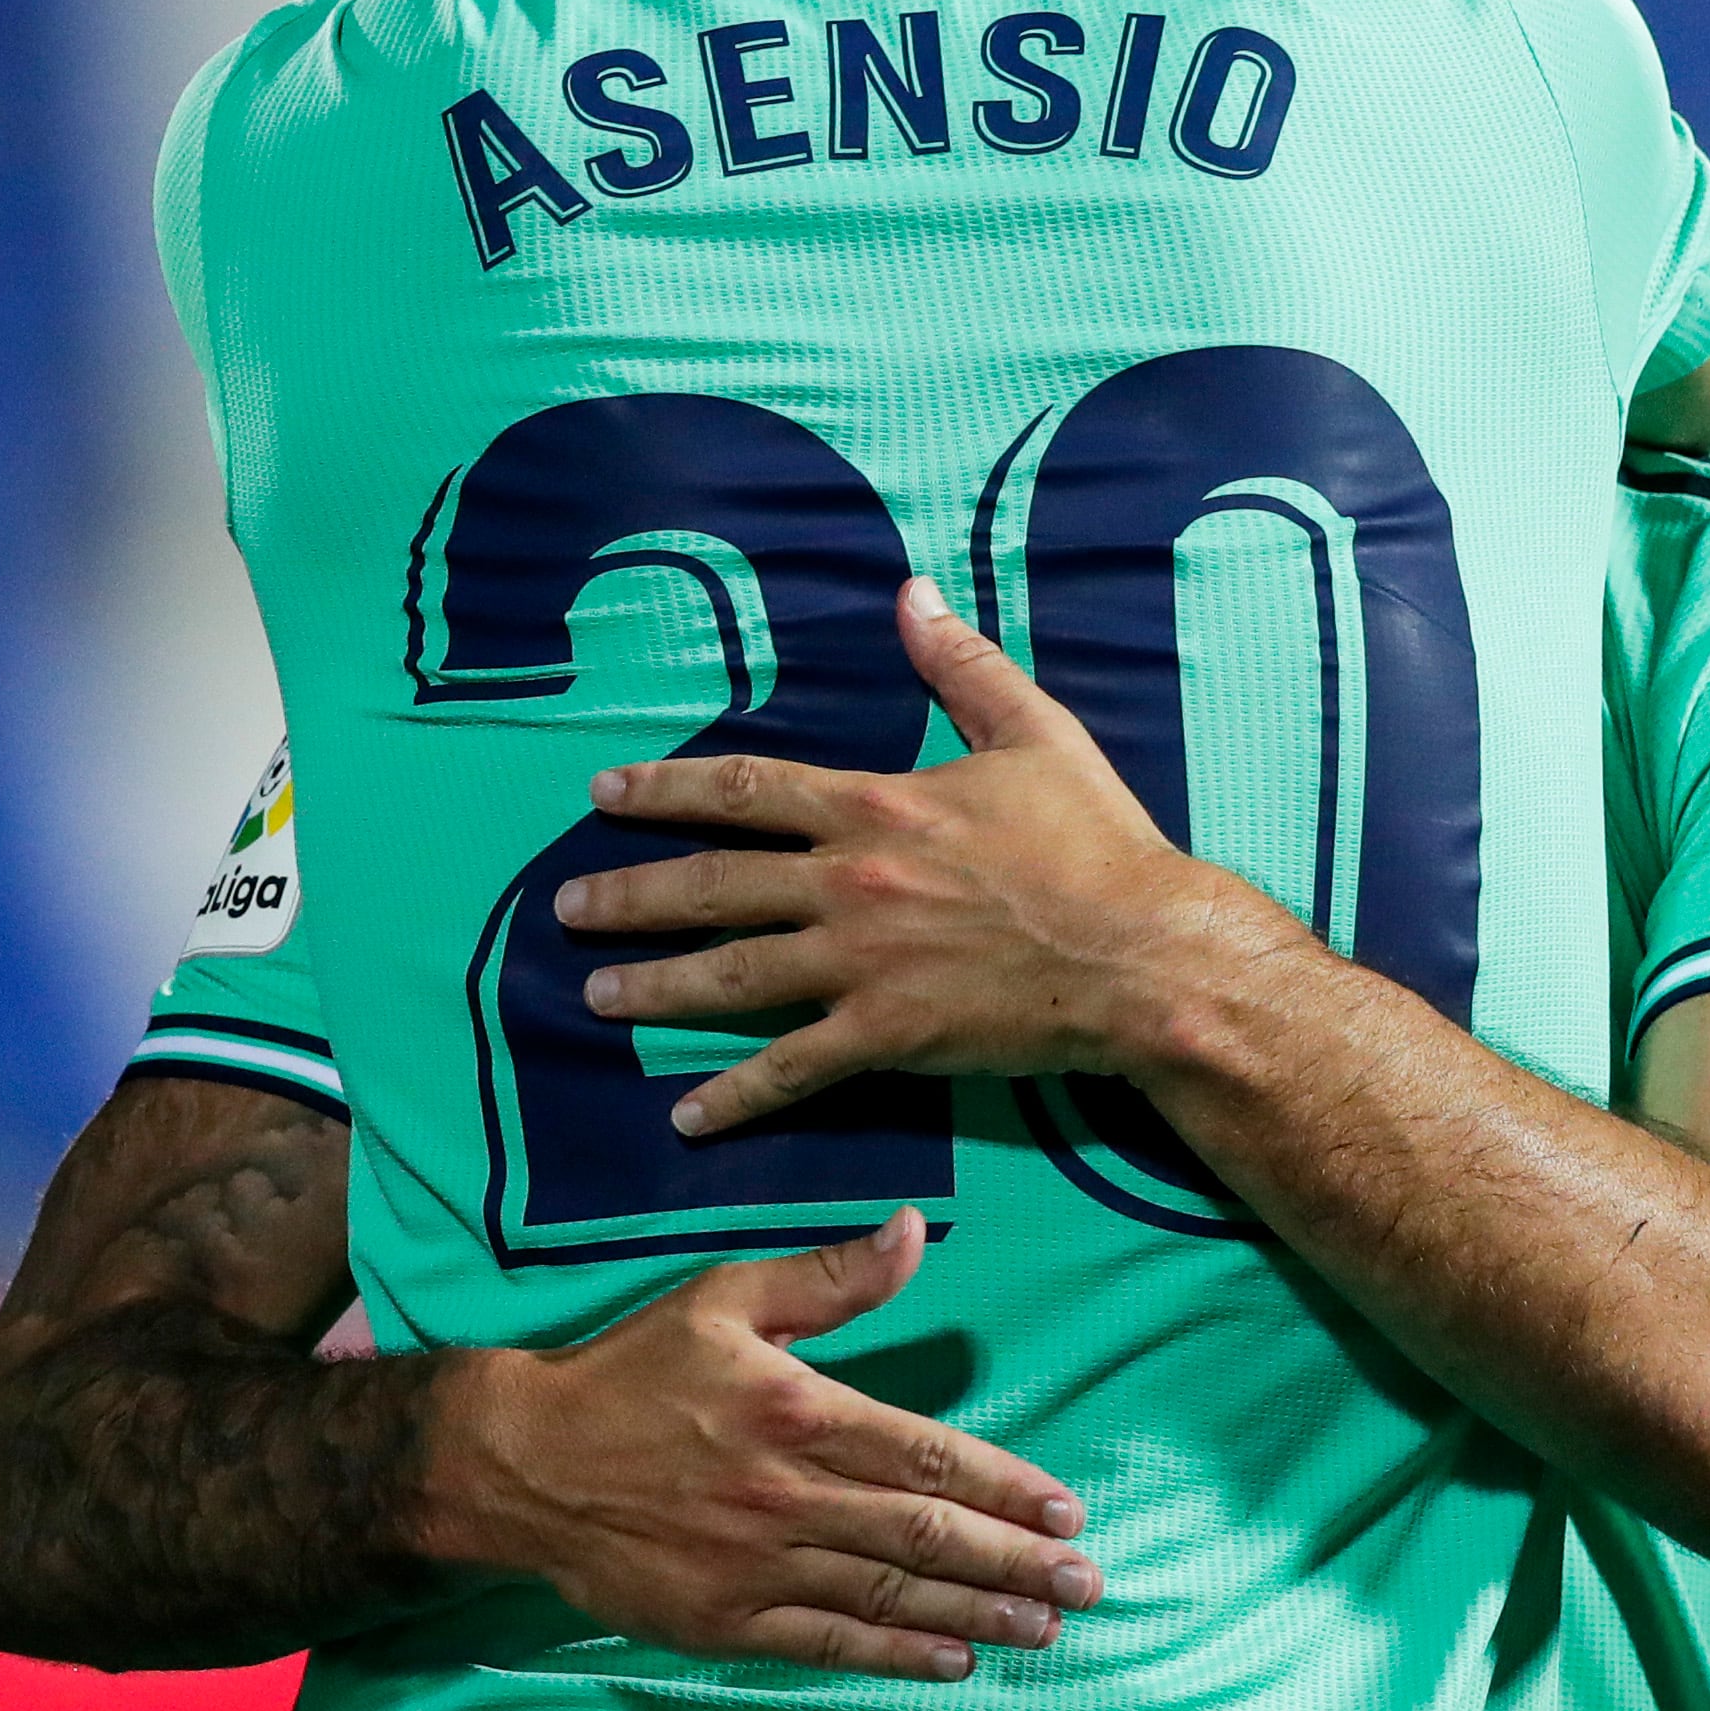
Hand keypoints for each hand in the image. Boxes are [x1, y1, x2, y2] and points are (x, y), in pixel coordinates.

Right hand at [421, 1209, 1096, 1681]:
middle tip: (1085, 1582)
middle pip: (923, 1536)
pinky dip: (894, 1653)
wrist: (520, 1463)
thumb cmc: (632, 1371)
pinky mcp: (722, 1622)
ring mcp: (755, 1568)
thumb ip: (829, 1276)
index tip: (1066, 1509)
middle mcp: (786, 1498)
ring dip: (975, 1614)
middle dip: (1014, 1562)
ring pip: (887, 1596)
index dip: (1004, 1486)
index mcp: (798, 1414)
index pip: (925, 1457)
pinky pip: (825, 1643)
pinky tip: (954, 1658)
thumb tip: (914, 1230)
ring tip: (1043, 1627)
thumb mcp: (727, 1297)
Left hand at [563, 578, 1301, 1134]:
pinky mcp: (886, 1036)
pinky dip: (733, 1096)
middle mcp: (849, 882)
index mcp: (876, 805)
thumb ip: (964, 666)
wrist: (1142, 953)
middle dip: (628, 894)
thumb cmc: (1096, 841)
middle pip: (712, 885)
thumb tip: (913, 593)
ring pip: (730, 975)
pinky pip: (791, 1069)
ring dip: (654, 987)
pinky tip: (686, 1117)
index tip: (601, 793)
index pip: (745, 789)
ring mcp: (860, 965)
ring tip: (594, 996)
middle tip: (566, 906)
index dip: (665, 788)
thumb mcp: (1036, 732)